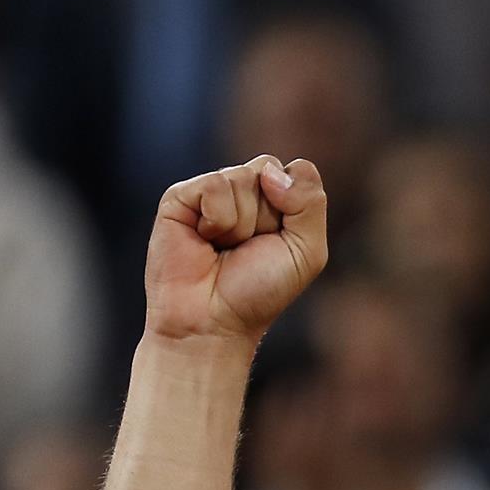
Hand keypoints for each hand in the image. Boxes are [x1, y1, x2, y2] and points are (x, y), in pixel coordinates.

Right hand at [144, 155, 328, 344]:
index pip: (298, 171)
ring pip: (241, 177)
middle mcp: (243, 189)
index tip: (281, 242)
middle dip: (269, 216)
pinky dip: (218, 220)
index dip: (296, 206)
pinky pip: (214, 186)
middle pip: (268, 169)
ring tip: (225, 247)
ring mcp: (210, 191)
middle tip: (250, 248)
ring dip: (242, 224)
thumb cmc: (260, 289)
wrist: (214, 320)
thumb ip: (309, 203)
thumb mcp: (307, 251)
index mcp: (276, 198)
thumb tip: (270, 171)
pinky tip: (205, 240)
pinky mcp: (180, 196)